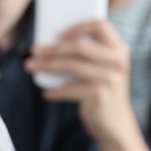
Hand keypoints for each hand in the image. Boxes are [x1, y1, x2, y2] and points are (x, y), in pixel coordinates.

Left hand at [25, 19, 135, 141]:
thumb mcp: (103, 69)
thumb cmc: (103, 92)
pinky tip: (46, 93)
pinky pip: (69, 88)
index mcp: (119, 49)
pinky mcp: (99, 95)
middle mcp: (117, 61)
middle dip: (53, 48)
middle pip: (79, 45)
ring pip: (70, 65)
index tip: (58, 33)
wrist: (116, 125)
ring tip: (31, 66)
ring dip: (47, 65)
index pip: (101, 25)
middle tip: (34, 50)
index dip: (79, 26)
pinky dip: (55, 91)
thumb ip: (89, 55)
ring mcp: (109, 78)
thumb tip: (50, 42)